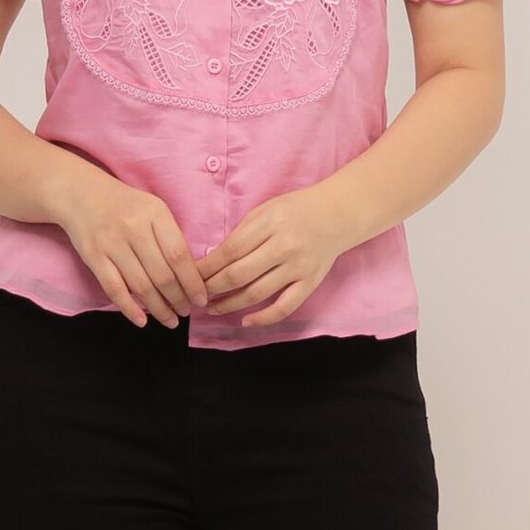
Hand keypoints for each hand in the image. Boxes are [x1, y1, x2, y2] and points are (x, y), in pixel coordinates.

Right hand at [53, 167, 211, 327]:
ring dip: (158, 308)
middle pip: (162, 274)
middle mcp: (133, 228)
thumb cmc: (126, 206)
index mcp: (155, 214)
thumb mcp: (153, 209)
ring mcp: (112, 243)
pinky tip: (142, 321)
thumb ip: (170, 236)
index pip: (179, 255)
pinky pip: (114, 289)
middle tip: (186, 312)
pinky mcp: (94, 257)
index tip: (201, 299)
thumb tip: (191, 275)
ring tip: (170, 320)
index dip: (192, 282)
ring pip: (140, 286)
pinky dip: (129, 308)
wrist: (82, 195)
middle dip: (178, 299)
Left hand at [196, 185, 351, 327]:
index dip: (207, 267)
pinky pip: (285, 307)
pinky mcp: (310, 283)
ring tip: (212, 308)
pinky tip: (245, 321)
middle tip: (195, 296)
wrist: (338, 213)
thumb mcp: (267, 209)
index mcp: (270, 223)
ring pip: (257, 293)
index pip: (230, 250)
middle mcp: (285, 246)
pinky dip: (264, 318)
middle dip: (212, 288)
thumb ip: (243, 232)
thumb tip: (213, 259)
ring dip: (230, 305)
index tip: (191, 276)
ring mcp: (299, 267)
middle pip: (239, 274)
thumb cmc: (296, 210)